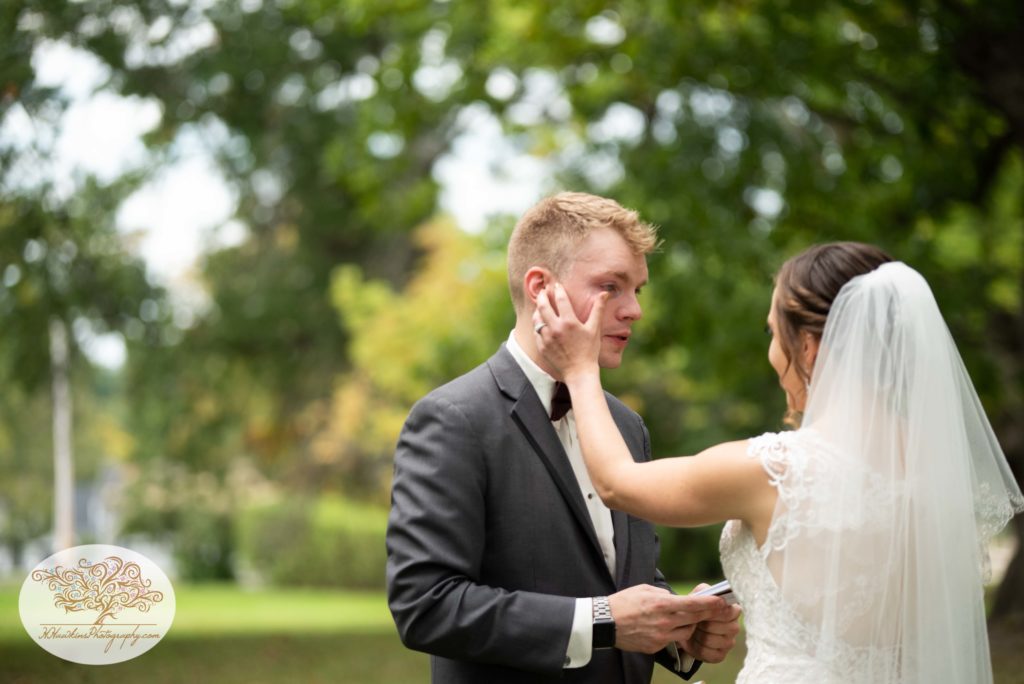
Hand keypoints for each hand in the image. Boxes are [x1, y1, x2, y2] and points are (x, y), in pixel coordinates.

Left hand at [533, 283, 607, 379]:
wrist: (579, 372)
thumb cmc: (589, 350)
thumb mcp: (594, 329)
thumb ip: (598, 309)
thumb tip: (604, 293)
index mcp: (569, 322)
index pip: (560, 299)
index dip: (558, 290)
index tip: (557, 285)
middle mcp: (555, 328)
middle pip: (543, 306)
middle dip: (542, 295)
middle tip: (542, 290)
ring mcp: (547, 338)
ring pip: (537, 318)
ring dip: (538, 310)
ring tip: (540, 306)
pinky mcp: (542, 347)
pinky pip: (536, 332)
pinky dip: (538, 325)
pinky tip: (541, 323)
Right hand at [608, 584, 727, 654]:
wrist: (605, 623)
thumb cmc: (623, 602)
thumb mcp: (644, 590)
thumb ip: (663, 594)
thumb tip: (676, 599)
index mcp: (661, 604)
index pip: (692, 605)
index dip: (709, 604)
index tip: (720, 601)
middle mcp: (664, 622)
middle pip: (694, 619)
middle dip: (707, 614)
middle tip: (717, 609)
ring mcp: (660, 636)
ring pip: (686, 632)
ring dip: (689, 625)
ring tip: (685, 618)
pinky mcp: (655, 647)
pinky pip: (672, 640)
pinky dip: (673, 633)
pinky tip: (666, 627)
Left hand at [676, 583, 741, 662]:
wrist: (684, 627)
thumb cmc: (694, 609)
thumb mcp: (697, 596)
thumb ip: (704, 592)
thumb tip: (712, 595)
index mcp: (733, 610)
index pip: (729, 612)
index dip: (712, 612)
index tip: (701, 611)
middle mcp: (734, 627)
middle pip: (720, 627)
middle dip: (703, 624)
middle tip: (695, 621)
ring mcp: (729, 642)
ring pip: (712, 640)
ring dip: (698, 635)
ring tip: (693, 630)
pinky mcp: (721, 655)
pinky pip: (710, 654)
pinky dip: (698, 648)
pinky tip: (695, 642)